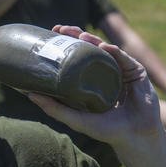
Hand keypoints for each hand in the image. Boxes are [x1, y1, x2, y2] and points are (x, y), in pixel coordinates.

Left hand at [28, 25, 163, 150]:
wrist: (135, 137)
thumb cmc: (107, 130)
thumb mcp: (76, 119)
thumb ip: (54, 108)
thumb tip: (29, 95)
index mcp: (92, 79)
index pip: (78, 56)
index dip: (66, 44)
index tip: (52, 34)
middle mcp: (106, 71)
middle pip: (90, 47)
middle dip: (76, 35)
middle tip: (61, 29)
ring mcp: (121, 70)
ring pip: (106, 49)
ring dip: (93, 40)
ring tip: (81, 36)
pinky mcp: (136, 71)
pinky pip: (124, 58)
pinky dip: (114, 51)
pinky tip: (104, 47)